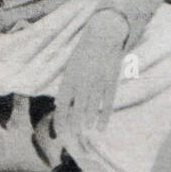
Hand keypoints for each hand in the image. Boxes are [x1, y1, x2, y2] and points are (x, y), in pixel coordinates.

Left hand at [54, 9, 125, 149]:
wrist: (103, 35)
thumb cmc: (84, 53)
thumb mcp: (70, 66)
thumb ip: (66, 85)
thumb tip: (59, 104)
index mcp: (69, 75)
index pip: (61, 102)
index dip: (60, 118)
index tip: (59, 130)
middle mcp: (82, 80)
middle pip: (76, 108)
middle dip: (73, 124)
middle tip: (72, 136)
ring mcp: (97, 81)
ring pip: (91, 107)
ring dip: (87, 122)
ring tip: (85, 132)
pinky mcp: (111, 81)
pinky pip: (106, 103)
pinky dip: (103, 117)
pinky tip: (100, 128)